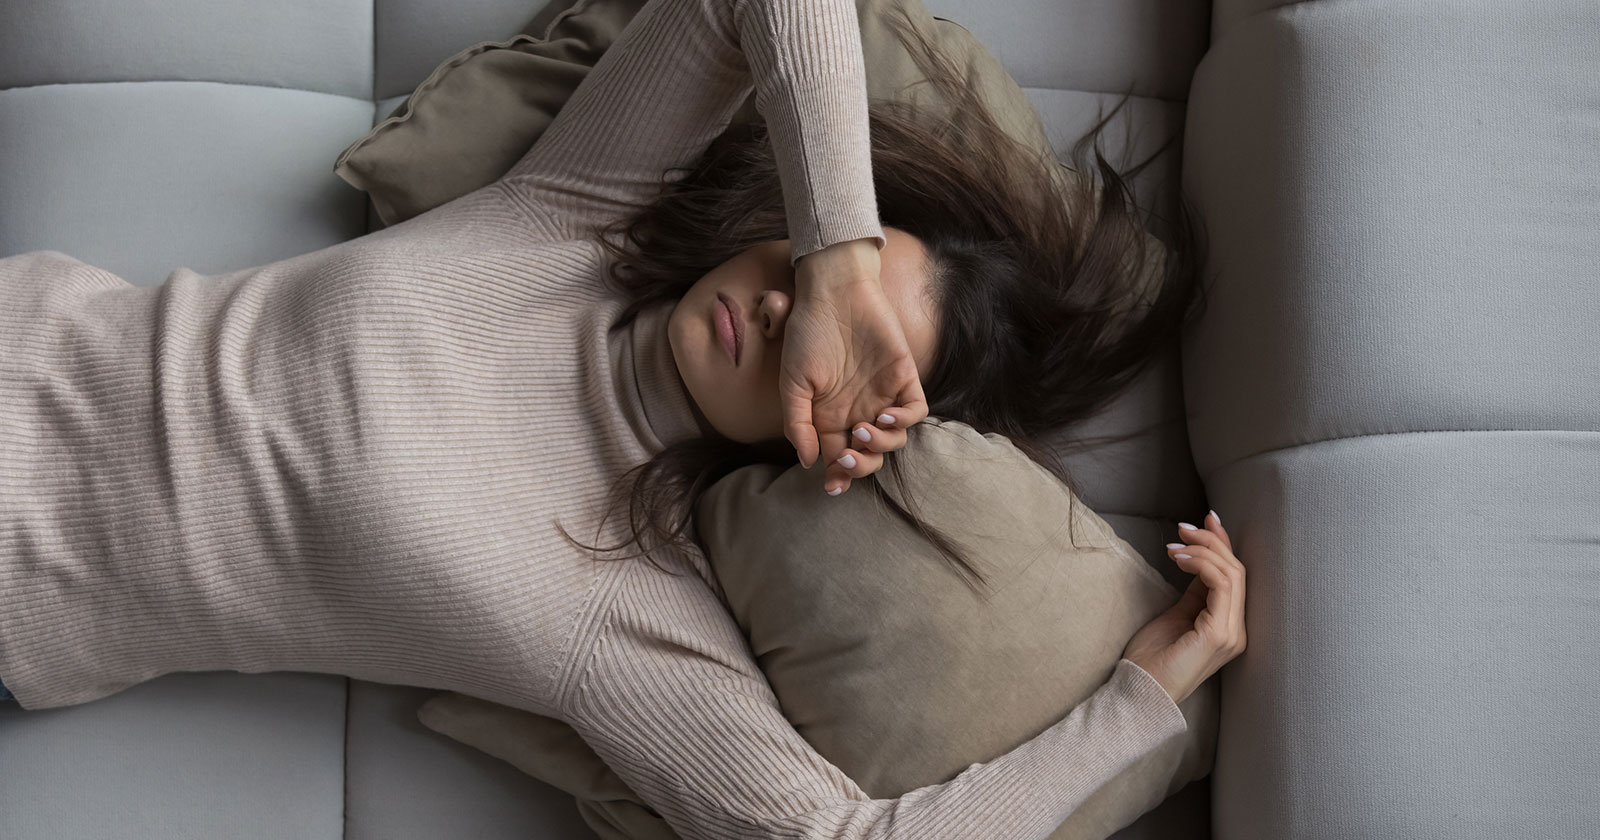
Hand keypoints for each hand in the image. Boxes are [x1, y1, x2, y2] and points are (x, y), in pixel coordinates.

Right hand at [783, 238, 928, 494]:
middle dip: (860, 466)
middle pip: (868, 455)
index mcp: (830, 416)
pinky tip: (884, 416)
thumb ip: (797, 423)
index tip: (832, 485)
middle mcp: (858, 410)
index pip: (838, 457)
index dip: (838, 476)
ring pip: (893, 439)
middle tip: (846, 457)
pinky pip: (915, 411)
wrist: (833, 292)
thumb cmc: (808, 333)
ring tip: (861, 430)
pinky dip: (903, 421)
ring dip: (879, 445)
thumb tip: (807, 461)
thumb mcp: (791, 382)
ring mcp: (883, 395)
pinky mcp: (904, 378)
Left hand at [1121, 510, 1247, 704]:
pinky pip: (1220, 585)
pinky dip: (1201, 564)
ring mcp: (1231, 634)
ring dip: (1203, 550)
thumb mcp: (1178, 613)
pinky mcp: (1218, 634)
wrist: (1139, 691)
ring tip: (1174, 546)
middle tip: (1183, 527)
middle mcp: (1237, 631)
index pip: (1235, 577)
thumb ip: (1195, 591)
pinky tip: (1179, 559)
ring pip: (1231, 574)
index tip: (1206, 519)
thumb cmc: (1152, 658)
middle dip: (1212, 541)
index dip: (1223, 545)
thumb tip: (1199, 559)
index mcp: (1229, 628)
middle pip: (1237, 571)